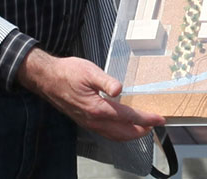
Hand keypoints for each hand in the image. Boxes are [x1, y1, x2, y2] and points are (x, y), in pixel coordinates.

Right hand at [16, 49, 164, 140]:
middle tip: (155, 124)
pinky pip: (105, 133)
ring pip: (114, 135)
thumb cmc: (68, 72)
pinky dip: (119, 133)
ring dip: (131, 134)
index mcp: (97, 108)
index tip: (159, 118)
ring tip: (144, 128)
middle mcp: (93, 120)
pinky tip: (122, 127)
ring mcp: (88, 123)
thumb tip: (119, 89)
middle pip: (123, 132)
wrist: (46, 79)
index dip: (146, 118)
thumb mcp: (89, 71)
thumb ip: (106, 81)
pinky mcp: (85, 121)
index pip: (128, 116)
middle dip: (142, 130)